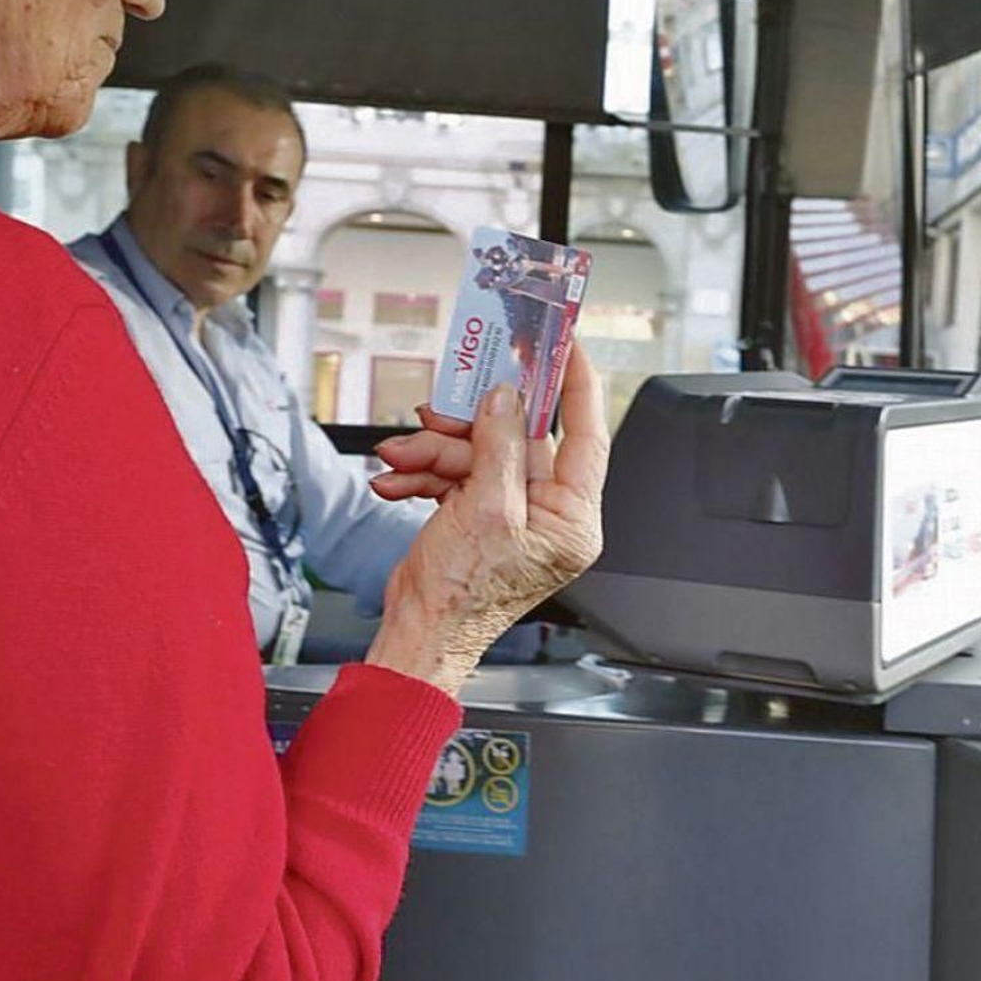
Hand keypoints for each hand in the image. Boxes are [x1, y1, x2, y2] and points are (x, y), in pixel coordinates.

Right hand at [362, 346, 608, 696]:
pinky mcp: (478, 515)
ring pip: (477, 454)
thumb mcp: (486, 510)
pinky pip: (456, 476)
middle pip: (516, 441)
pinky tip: (395, 479)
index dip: (576, 386)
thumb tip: (507, 399)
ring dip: (433, 453)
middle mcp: (547, 514)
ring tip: (399, 455)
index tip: (566, 347)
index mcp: (571, 519)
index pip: (585, 436)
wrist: (417, 633)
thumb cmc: (462, 598)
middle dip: (467, 429)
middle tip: (440, 410)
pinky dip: (424, 474)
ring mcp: (511, 513)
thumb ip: (500, 447)